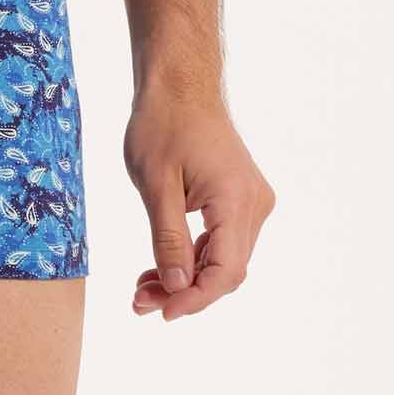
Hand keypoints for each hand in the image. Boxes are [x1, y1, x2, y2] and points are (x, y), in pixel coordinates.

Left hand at [123, 89, 274, 321]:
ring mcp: (251, 200)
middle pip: (226, 269)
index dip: (195, 299)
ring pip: (224, 257)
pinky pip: (222, 239)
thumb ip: (168, 238)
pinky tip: (161, 266)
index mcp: (236, 199)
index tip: (161, 313)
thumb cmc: (162, 122)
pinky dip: (193, 255)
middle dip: (184, 291)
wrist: (179, 82)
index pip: (225, 271)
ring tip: (143, 288)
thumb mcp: (155, 182)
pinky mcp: (239, 197)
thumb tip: (178, 287)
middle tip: (139, 302)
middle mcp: (254, 204)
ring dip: (187, 276)